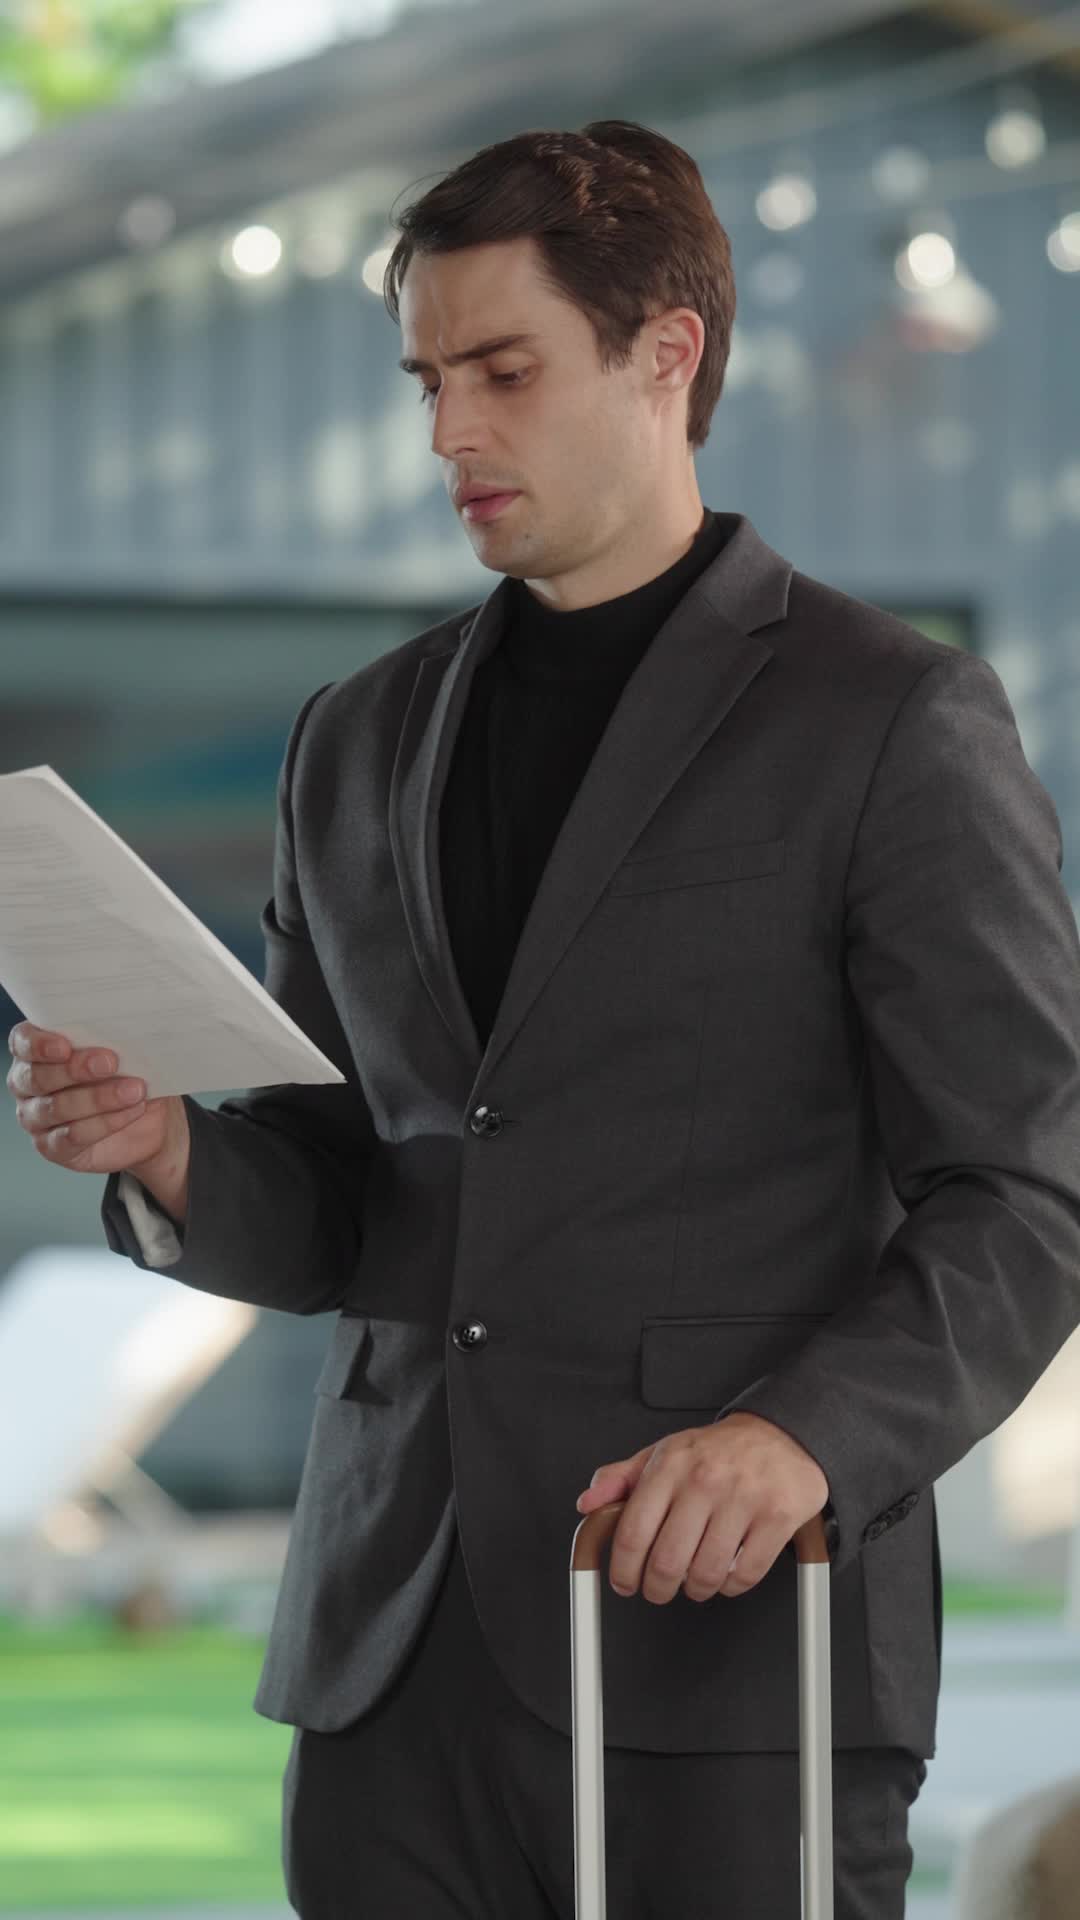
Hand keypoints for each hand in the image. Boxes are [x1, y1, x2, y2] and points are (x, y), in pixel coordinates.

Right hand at [6, 1022, 184, 1178]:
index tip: (65, 1046)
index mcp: (37, 1051)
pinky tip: (131, 1111)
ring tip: (133, 1091)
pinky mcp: (54, 1148)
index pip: (22, 1042)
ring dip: (97, 1098)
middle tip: (110, 1063)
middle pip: (37, 1077)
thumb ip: (115, 1036)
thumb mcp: (128, 1050)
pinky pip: (72, 1137)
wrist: (150, 1120)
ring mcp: (37, 1119)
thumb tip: (127, 1027)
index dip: (39, 1045)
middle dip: (74, 1069)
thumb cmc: (130, 1074)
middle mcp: (28, 1084)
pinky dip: (105, 1123)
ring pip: (56, 1108)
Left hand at [575, 1412, 829, 1602]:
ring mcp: (743, 1499)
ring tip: (694, 1581)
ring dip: (695, 1589)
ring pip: (706, 1574)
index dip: (623, 1570)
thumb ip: (621, 1479)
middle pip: (666, 1562)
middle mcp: (704, 1480)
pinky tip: (726, 1575)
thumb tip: (588, 1504)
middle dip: (657, 1589)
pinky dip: (731, 1587)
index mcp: (670, 1465)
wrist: (781, 1433)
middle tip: (658, 1589)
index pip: (632, 1532)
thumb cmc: (719, 1451)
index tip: (625, 1583)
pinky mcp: (777, 1517)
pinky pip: (745, 1575)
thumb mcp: (664, 1454)